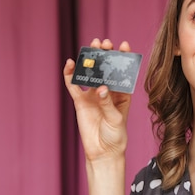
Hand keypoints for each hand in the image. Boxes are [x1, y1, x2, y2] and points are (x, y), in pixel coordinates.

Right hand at [63, 38, 131, 161]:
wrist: (103, 151)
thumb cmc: (116, 136)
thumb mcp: (116, 119)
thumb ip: (108, 103)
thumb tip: (101, 88)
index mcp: (122, 94)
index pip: (122, 72)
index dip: (123, 58)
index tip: (123, 45)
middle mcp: (107, 91)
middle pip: (105, 68)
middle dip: (105, 54)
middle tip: (104, 43)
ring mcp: (93, 95)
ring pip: (90, 73)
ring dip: (90, 60)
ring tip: (91, 47)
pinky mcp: (80, 101)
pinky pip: (74, 85)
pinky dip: (71, 74)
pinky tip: (71, 63)